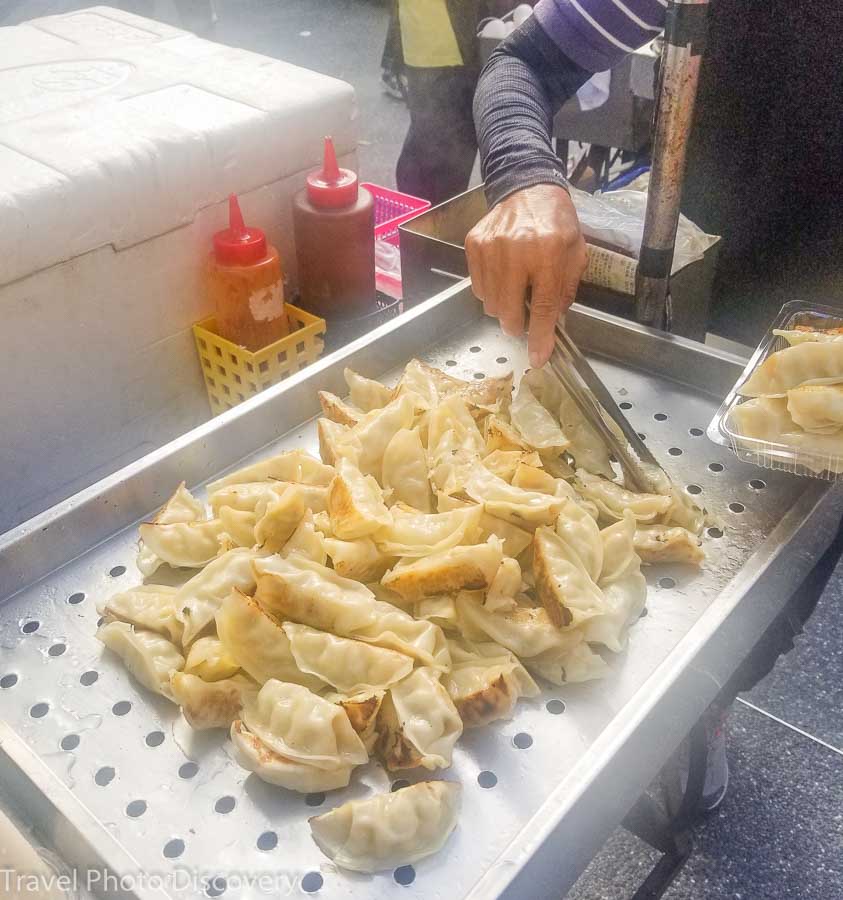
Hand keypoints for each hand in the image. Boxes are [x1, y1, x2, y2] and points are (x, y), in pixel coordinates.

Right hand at [465, 184, 587, 367]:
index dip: (540, 337)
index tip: (538, 358)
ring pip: (490, 303)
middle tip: (525, 319)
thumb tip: (552, 324)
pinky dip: (491, 291)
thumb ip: (565, 291)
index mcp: (547, 252)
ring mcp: (490, 248)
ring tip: (515, 290)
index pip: (543, 306)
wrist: (528, 188)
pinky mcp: (474, 245)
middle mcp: (515, 250)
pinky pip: (478, 287)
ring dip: (503, 308)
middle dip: (518, 325)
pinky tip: (503, 278)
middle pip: (509, 311)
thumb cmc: (556, 223)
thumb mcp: (575, 254)